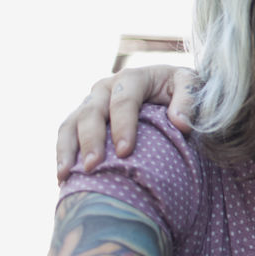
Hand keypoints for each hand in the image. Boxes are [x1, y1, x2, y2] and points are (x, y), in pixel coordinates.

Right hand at [55, 65, 196, 179]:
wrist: (171, 91)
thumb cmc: (182, 91)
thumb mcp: (192, 86)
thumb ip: (189, 99)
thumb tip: (180, 123)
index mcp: (133, 78)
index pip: (123, 101)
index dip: (122, 125)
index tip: (125, 152)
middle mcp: (106, 88)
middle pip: (91, 112)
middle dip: (90, 139)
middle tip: (94, 166)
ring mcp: (91, 103)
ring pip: (71, 123)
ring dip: (67, 148)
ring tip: (66, 174)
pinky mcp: (82, 119)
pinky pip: (66, 135)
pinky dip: (62, 154)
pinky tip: (63, 177)